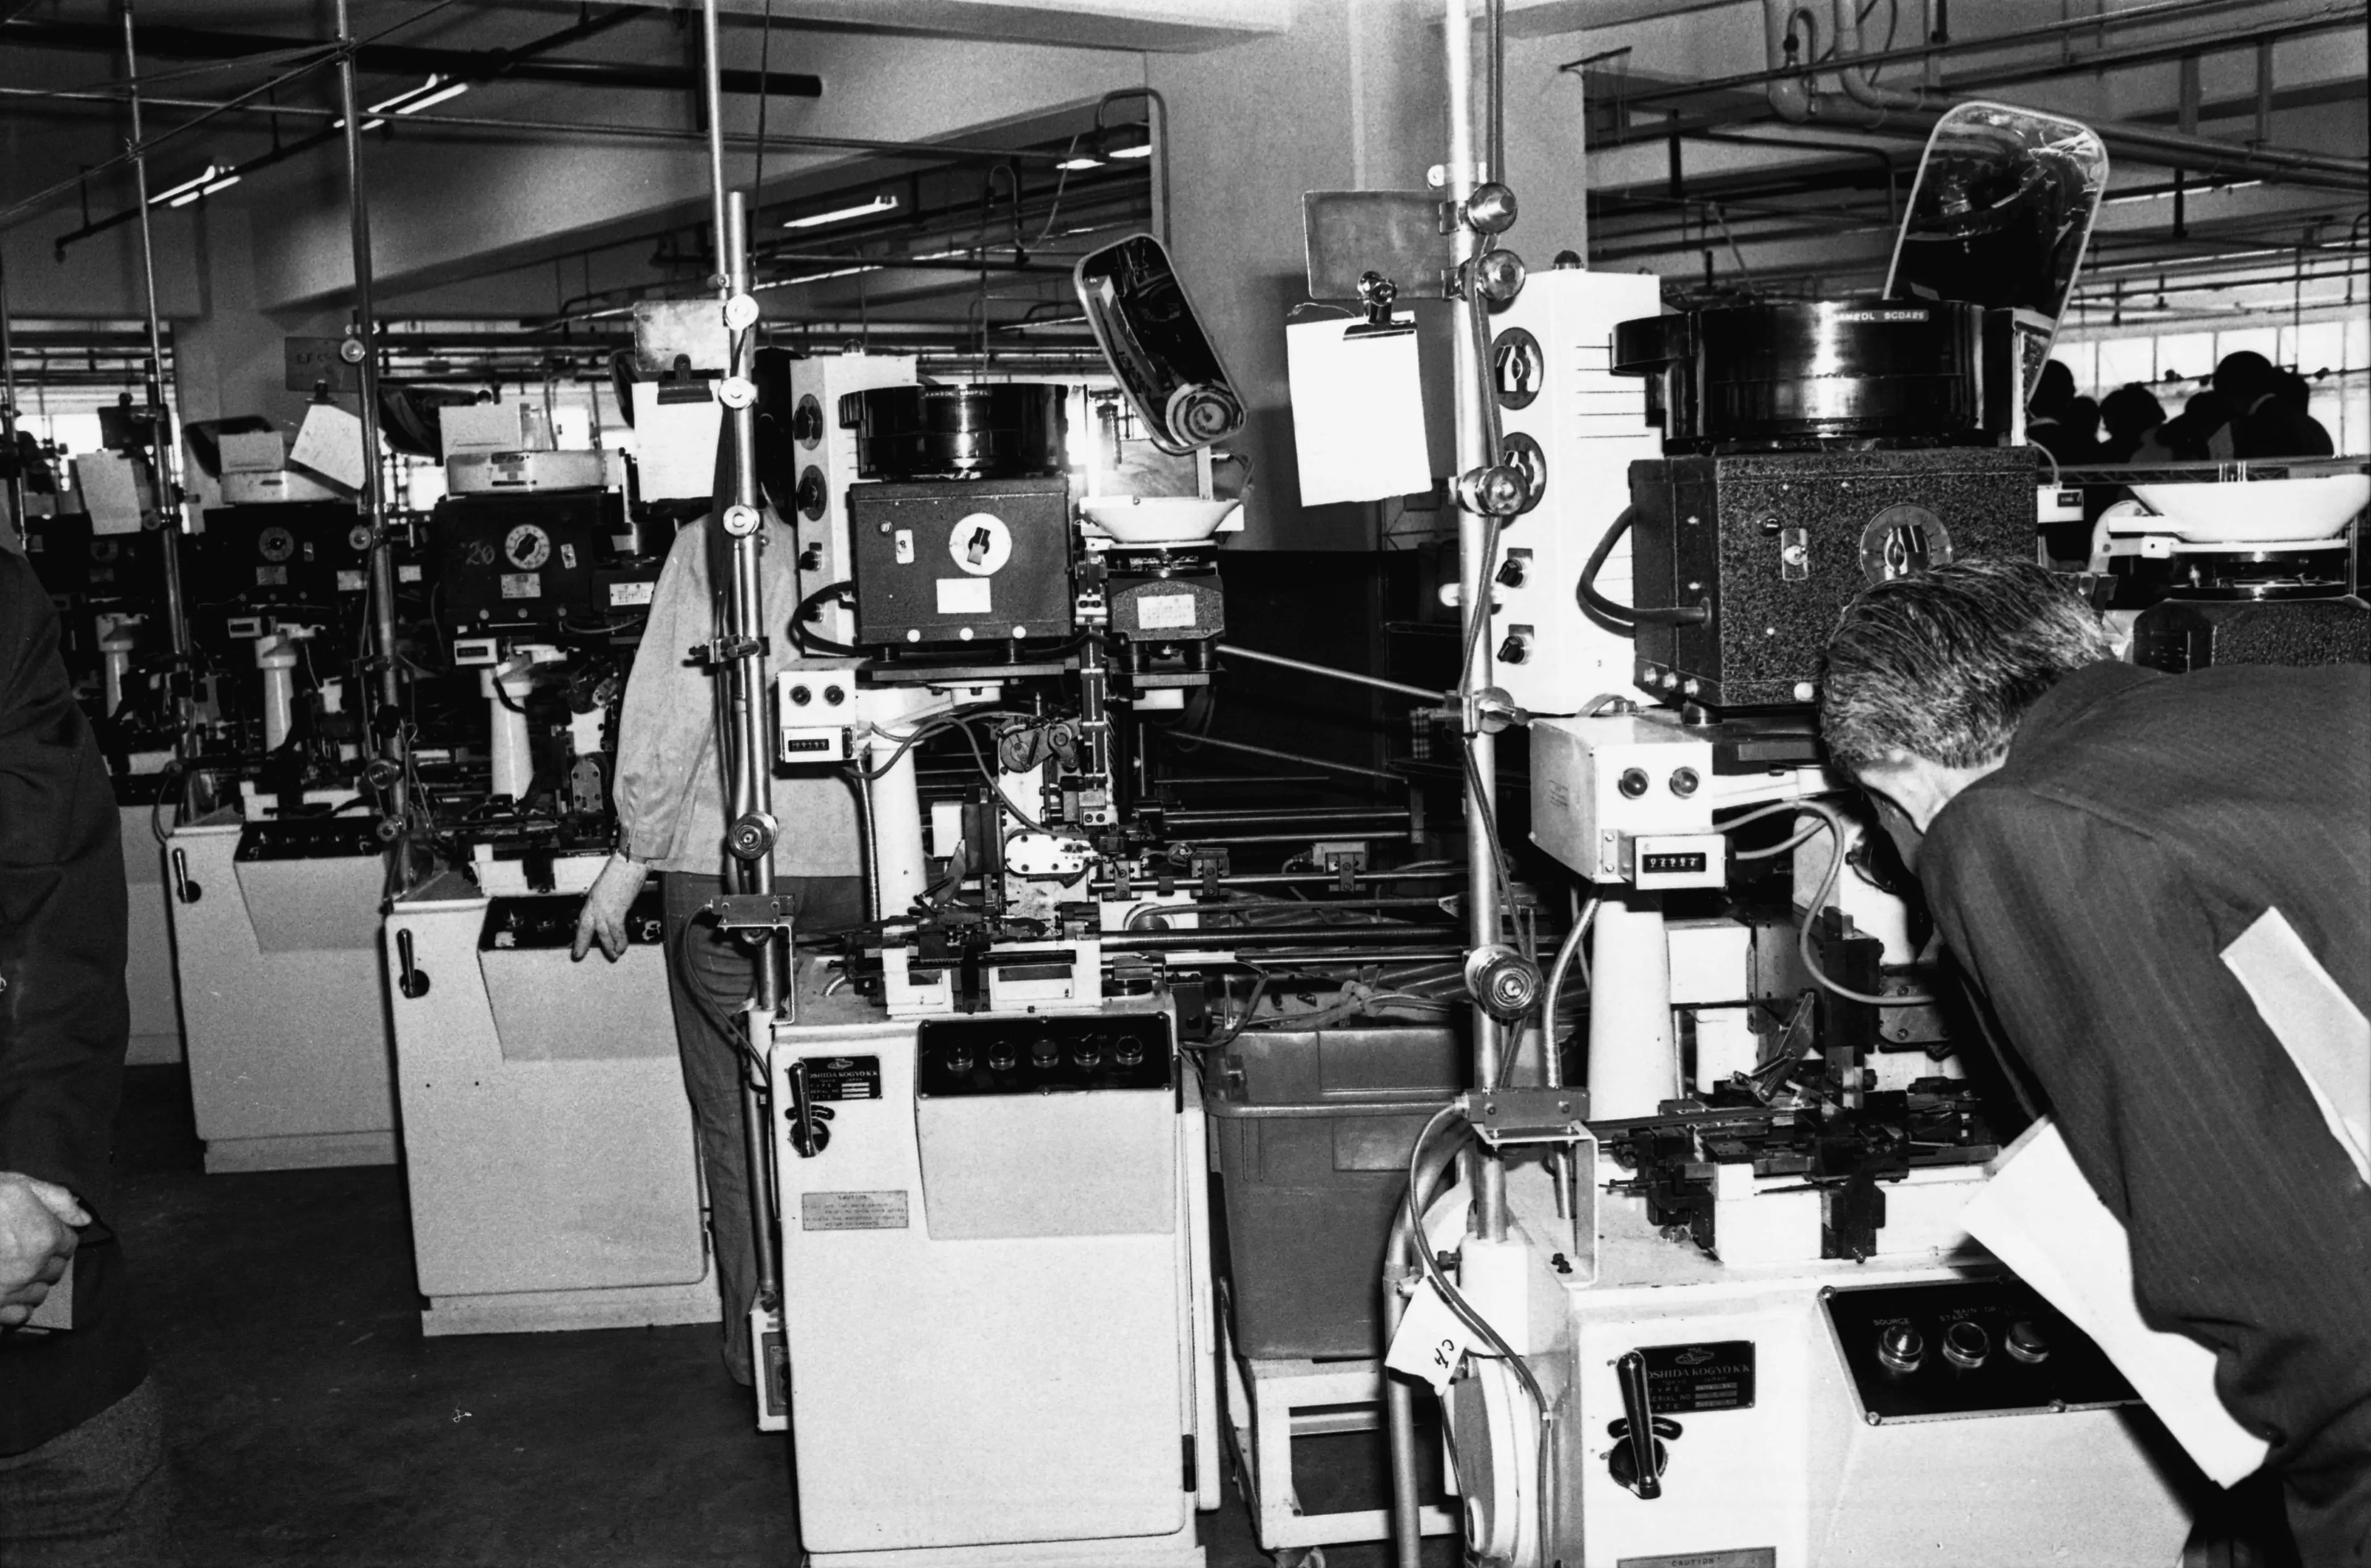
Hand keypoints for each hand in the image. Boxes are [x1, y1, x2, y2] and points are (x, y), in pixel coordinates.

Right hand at [0, 1174, 85, 1328]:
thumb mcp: (19, 1186)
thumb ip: (56, 1199)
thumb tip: (84, 1218)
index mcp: (44, 1237)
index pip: (69, 1244)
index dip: (57, 1237)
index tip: (44, 1233)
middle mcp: (32, 1267)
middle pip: (56, 1270)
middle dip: (47, 1260)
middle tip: (26, 1250)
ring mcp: (11, 1290)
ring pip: (38, 1294)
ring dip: (32, 1283)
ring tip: (14, 1270)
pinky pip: (18, 1315)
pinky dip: (15, 1307)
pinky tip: (6, 1292)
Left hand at [571, 854, 648, 961]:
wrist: (630, 862)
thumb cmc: (623, 868)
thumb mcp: (609, 885)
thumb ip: (608, 898)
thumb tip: (614, 906)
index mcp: (593, 897)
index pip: (583, 919)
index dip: (579, 934)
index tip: (576, 944)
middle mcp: (595, 904)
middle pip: (587, 928)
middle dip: (582, 943)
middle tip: (578, 955)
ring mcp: (605, 908)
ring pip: (603, 933)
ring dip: (608, 946)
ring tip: (613, 956)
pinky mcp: (617, 910)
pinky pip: (617, 930)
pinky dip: (621, 940)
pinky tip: (623, 947)